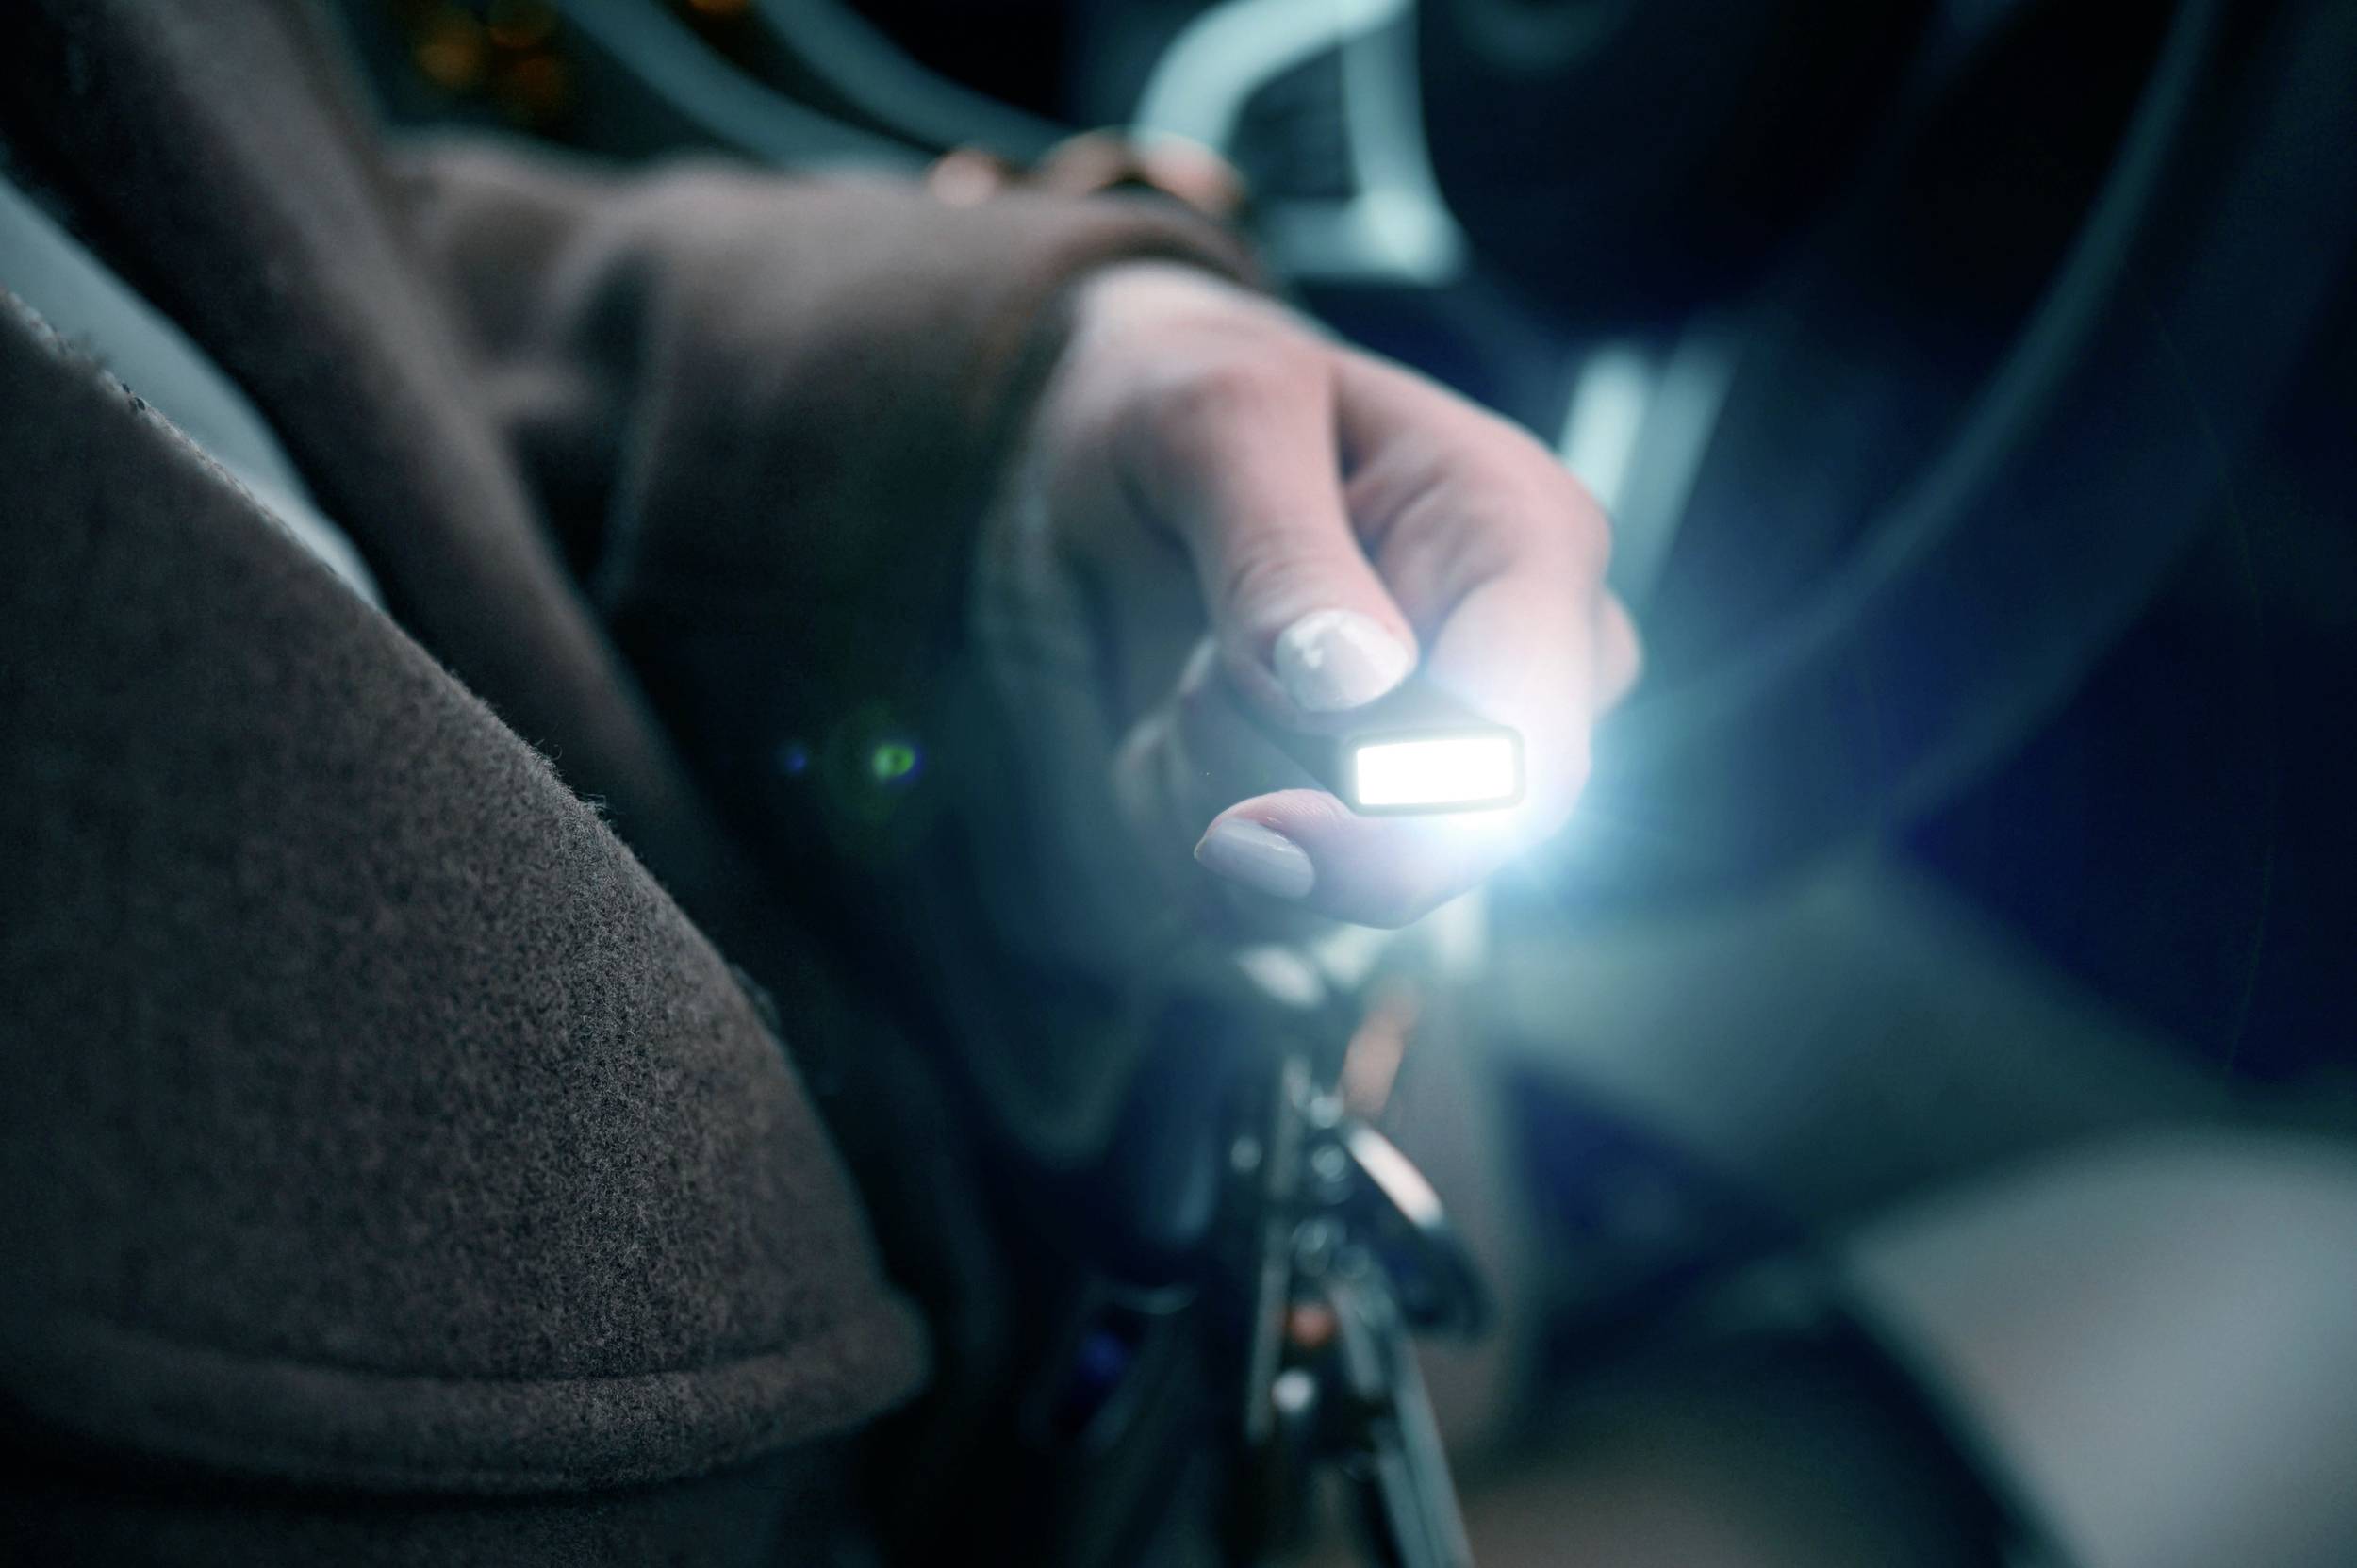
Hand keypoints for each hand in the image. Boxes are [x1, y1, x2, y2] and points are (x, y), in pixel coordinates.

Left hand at [976, 263, 1637, 937]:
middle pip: (1423, 847)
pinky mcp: (1357, 831)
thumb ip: (1281, 551)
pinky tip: (1176, 727)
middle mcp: (1521, 673)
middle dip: (1263, 771)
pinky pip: (1256, 910)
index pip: (1528, 759)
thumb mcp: (1213, 420)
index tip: (1250, 827)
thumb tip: (1362, 694)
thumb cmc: (1192, 404)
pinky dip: (1177, 827)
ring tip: (1195, 658)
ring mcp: (1449, 766)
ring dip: (1207, 794)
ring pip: (1326, 893)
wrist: (1124, 449)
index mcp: (1527, 542)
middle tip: (1204, 643)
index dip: (1399, 827)